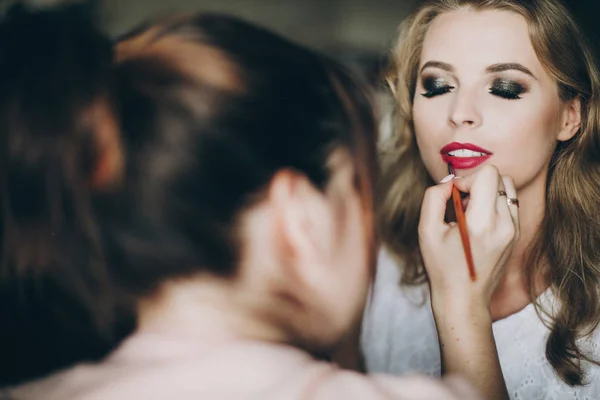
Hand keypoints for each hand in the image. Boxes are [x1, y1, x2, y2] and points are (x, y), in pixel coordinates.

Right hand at [418, 165, 519, 311]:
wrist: (464, 299)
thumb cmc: (442, 267)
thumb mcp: (426, 231)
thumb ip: (433, 198)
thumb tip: (448, 182)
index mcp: (481, 223)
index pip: (488, 174)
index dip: (466, 179)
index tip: (453, 197)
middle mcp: (504, 224)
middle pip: (499, 177)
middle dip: (476, 184)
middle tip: (460, 206)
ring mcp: (514, 230)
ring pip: (507, 188)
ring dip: (487, 192)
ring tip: (470, 213)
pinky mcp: (516, 235)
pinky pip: (509, 203)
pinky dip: (493, 204)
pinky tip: (479, 223)